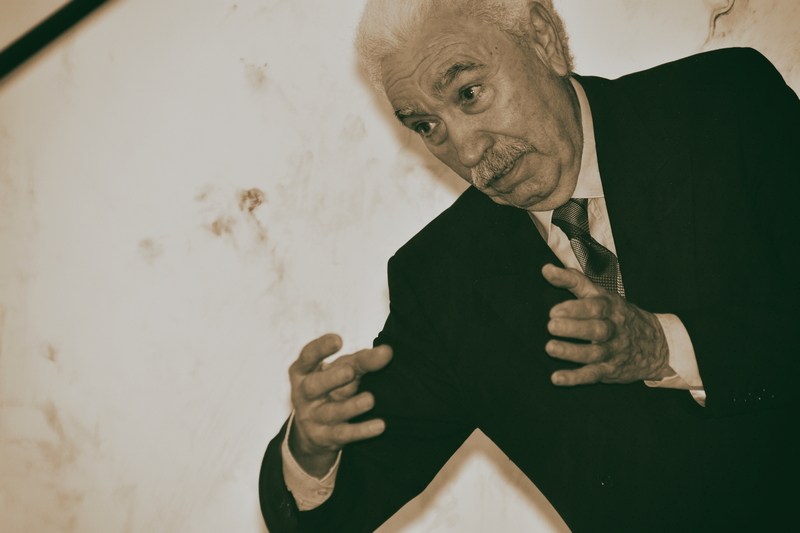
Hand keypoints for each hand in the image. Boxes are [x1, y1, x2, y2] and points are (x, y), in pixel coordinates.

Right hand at [288, 333, 392, 476]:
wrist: (314, 430)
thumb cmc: (332, 388)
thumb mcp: (343, 370)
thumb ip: (363, 360)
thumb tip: (387, 351)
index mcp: (303, 371)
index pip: (308, 357)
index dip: (320, 348)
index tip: (338, 340)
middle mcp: (304, 394)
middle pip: (313, 386)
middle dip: (331, 378)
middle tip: (349, 371)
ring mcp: (312, 417)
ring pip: (330, 412)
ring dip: (350, 406)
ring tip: (370, 400)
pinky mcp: (324, 437)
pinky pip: (343, 434)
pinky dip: (361, 431)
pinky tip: (379, 425)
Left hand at [542, 264, 673, 385]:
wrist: (657, 345)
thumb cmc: (619, 315)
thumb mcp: (601, 294)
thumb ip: (574, 281)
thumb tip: (546, 269)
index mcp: (611, 307)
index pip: (596, 305)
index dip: (576, 308)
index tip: (555, 310)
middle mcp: (613, 329)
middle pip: (596, 329)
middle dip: (574, 328)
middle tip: (552, 325)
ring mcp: (613, 351)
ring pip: (594, 353)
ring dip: (572, 352)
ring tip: (551, 348)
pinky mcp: (609, 370)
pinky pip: (592, 374)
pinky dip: (574, 378)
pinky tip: (557, 378)